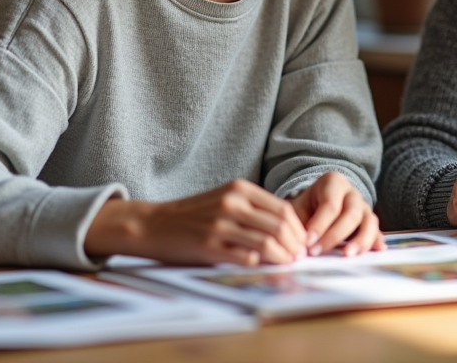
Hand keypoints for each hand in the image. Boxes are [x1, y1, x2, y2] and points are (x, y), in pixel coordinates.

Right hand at [84, 179, 307, 265]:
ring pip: (267, 242)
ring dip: (282, 257)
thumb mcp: (225, 200)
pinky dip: (259, 264)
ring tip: (287, 265)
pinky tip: (263, 268)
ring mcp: (220, 224)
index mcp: (239, 189)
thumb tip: (287, 231)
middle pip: (279, 226)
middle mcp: (232, 203)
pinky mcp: (208, 245)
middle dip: (295, 245)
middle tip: (299, 257)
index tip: (302, 243)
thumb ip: (253, 210)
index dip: (298, 229)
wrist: (154, 224)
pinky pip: (245, 257)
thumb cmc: (194, 216)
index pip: (283, 209)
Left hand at [288, 172, 383, 256]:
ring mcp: (364, 207)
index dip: (319, 224)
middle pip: (351, 213)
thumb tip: (299, 245)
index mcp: (333, 182)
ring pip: (369, 221)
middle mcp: (352, 193)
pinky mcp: (370, 222)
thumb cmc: (306, 207)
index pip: (330, 205)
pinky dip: (377, 241)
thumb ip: (296, 222)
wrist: (315, 204)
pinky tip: (378, 250)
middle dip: (334, 235)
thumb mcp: (297, 208)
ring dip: (360, 240)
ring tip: (348, 255)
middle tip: (317, 252)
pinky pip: (377, 231)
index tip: (307, 242)